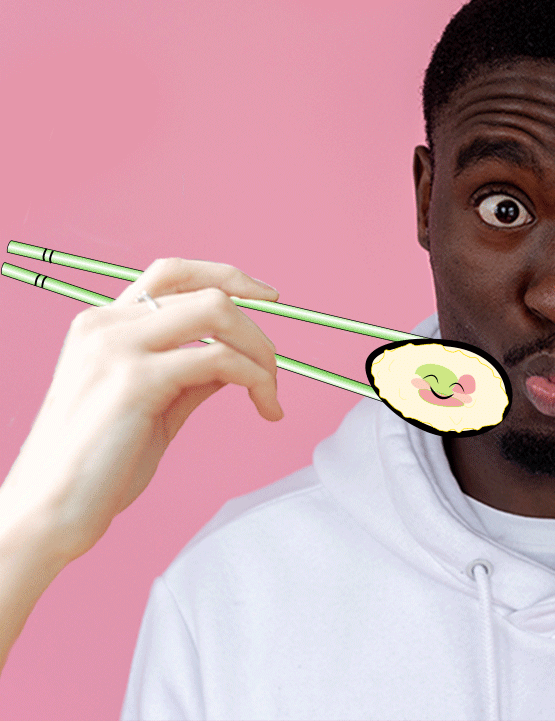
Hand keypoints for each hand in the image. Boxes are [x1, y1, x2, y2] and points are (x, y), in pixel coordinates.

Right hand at [1, 258, 281, 565]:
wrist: (46, 514)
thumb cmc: (96, 467)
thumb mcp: (151, 406)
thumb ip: (189, 375)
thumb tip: (236, 359)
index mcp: (104, 325)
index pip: (175, 274)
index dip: (228, 276)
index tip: (268, 297)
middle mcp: (107, 324)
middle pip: (206, 290)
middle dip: (256, 326)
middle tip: (274, 368)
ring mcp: (118, 347)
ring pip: (218, 312)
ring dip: (260, 350)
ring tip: (270, 392)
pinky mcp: (135, 380)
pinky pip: (218, 359)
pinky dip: (255, 378)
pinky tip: (265, 408)